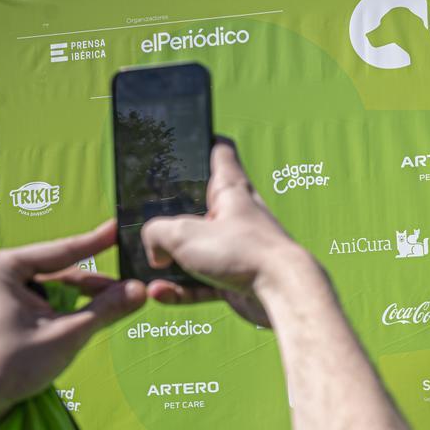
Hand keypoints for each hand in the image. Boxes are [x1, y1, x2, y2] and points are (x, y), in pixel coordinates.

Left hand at [0, 221, 145, 429]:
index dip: (96, 243)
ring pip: (50, 290)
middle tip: (128, 289)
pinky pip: (39, 303)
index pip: (62, 251)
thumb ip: (105, 310)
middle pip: (58, 272)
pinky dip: (62, 312)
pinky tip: (82, 322)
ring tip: (111, 309)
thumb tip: (139, 290)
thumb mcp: (66, 335)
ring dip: (78, 302)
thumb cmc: (6, 366)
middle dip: (92, 285)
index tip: (118, 229)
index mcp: (4, 267)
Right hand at [140, 138, 308, 325]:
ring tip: (151, 271)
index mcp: (231, 190)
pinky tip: (161, 293)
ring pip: (197, 251)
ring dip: (171, 263)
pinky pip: (201, 283)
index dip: (205, 140)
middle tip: (147, 218)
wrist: (282, 294)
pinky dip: (181, 289)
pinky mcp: (237, 279)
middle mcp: (237, 216)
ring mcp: (238, 249)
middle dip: (173, 214)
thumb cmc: (243, 252)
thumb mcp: (183, 234)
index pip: (220, 152)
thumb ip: (156, 233)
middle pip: (201, 205)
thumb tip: (154, 251)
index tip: (192, 134)